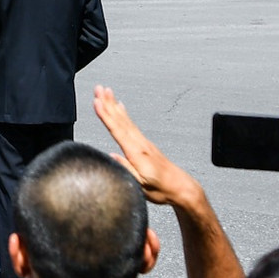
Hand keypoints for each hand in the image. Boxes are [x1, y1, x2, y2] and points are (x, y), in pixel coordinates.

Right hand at [93, 85, 200, 206]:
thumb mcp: (143, 186)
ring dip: (114, 105)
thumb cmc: (162, 189)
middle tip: (99, 89)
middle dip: (108, 103)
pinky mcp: (145, 144)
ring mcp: (144, 143)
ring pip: (125, 120)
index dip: (106, 116)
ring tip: (106, 92)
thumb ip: (127, 169)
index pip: (118, 131)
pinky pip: (131, 125)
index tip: (97, 102)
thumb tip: (112, 156)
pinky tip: (121, 107)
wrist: (181, 188)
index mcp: (137, 154)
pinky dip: (124, 114)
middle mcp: (140, 144)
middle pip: (120, 120)